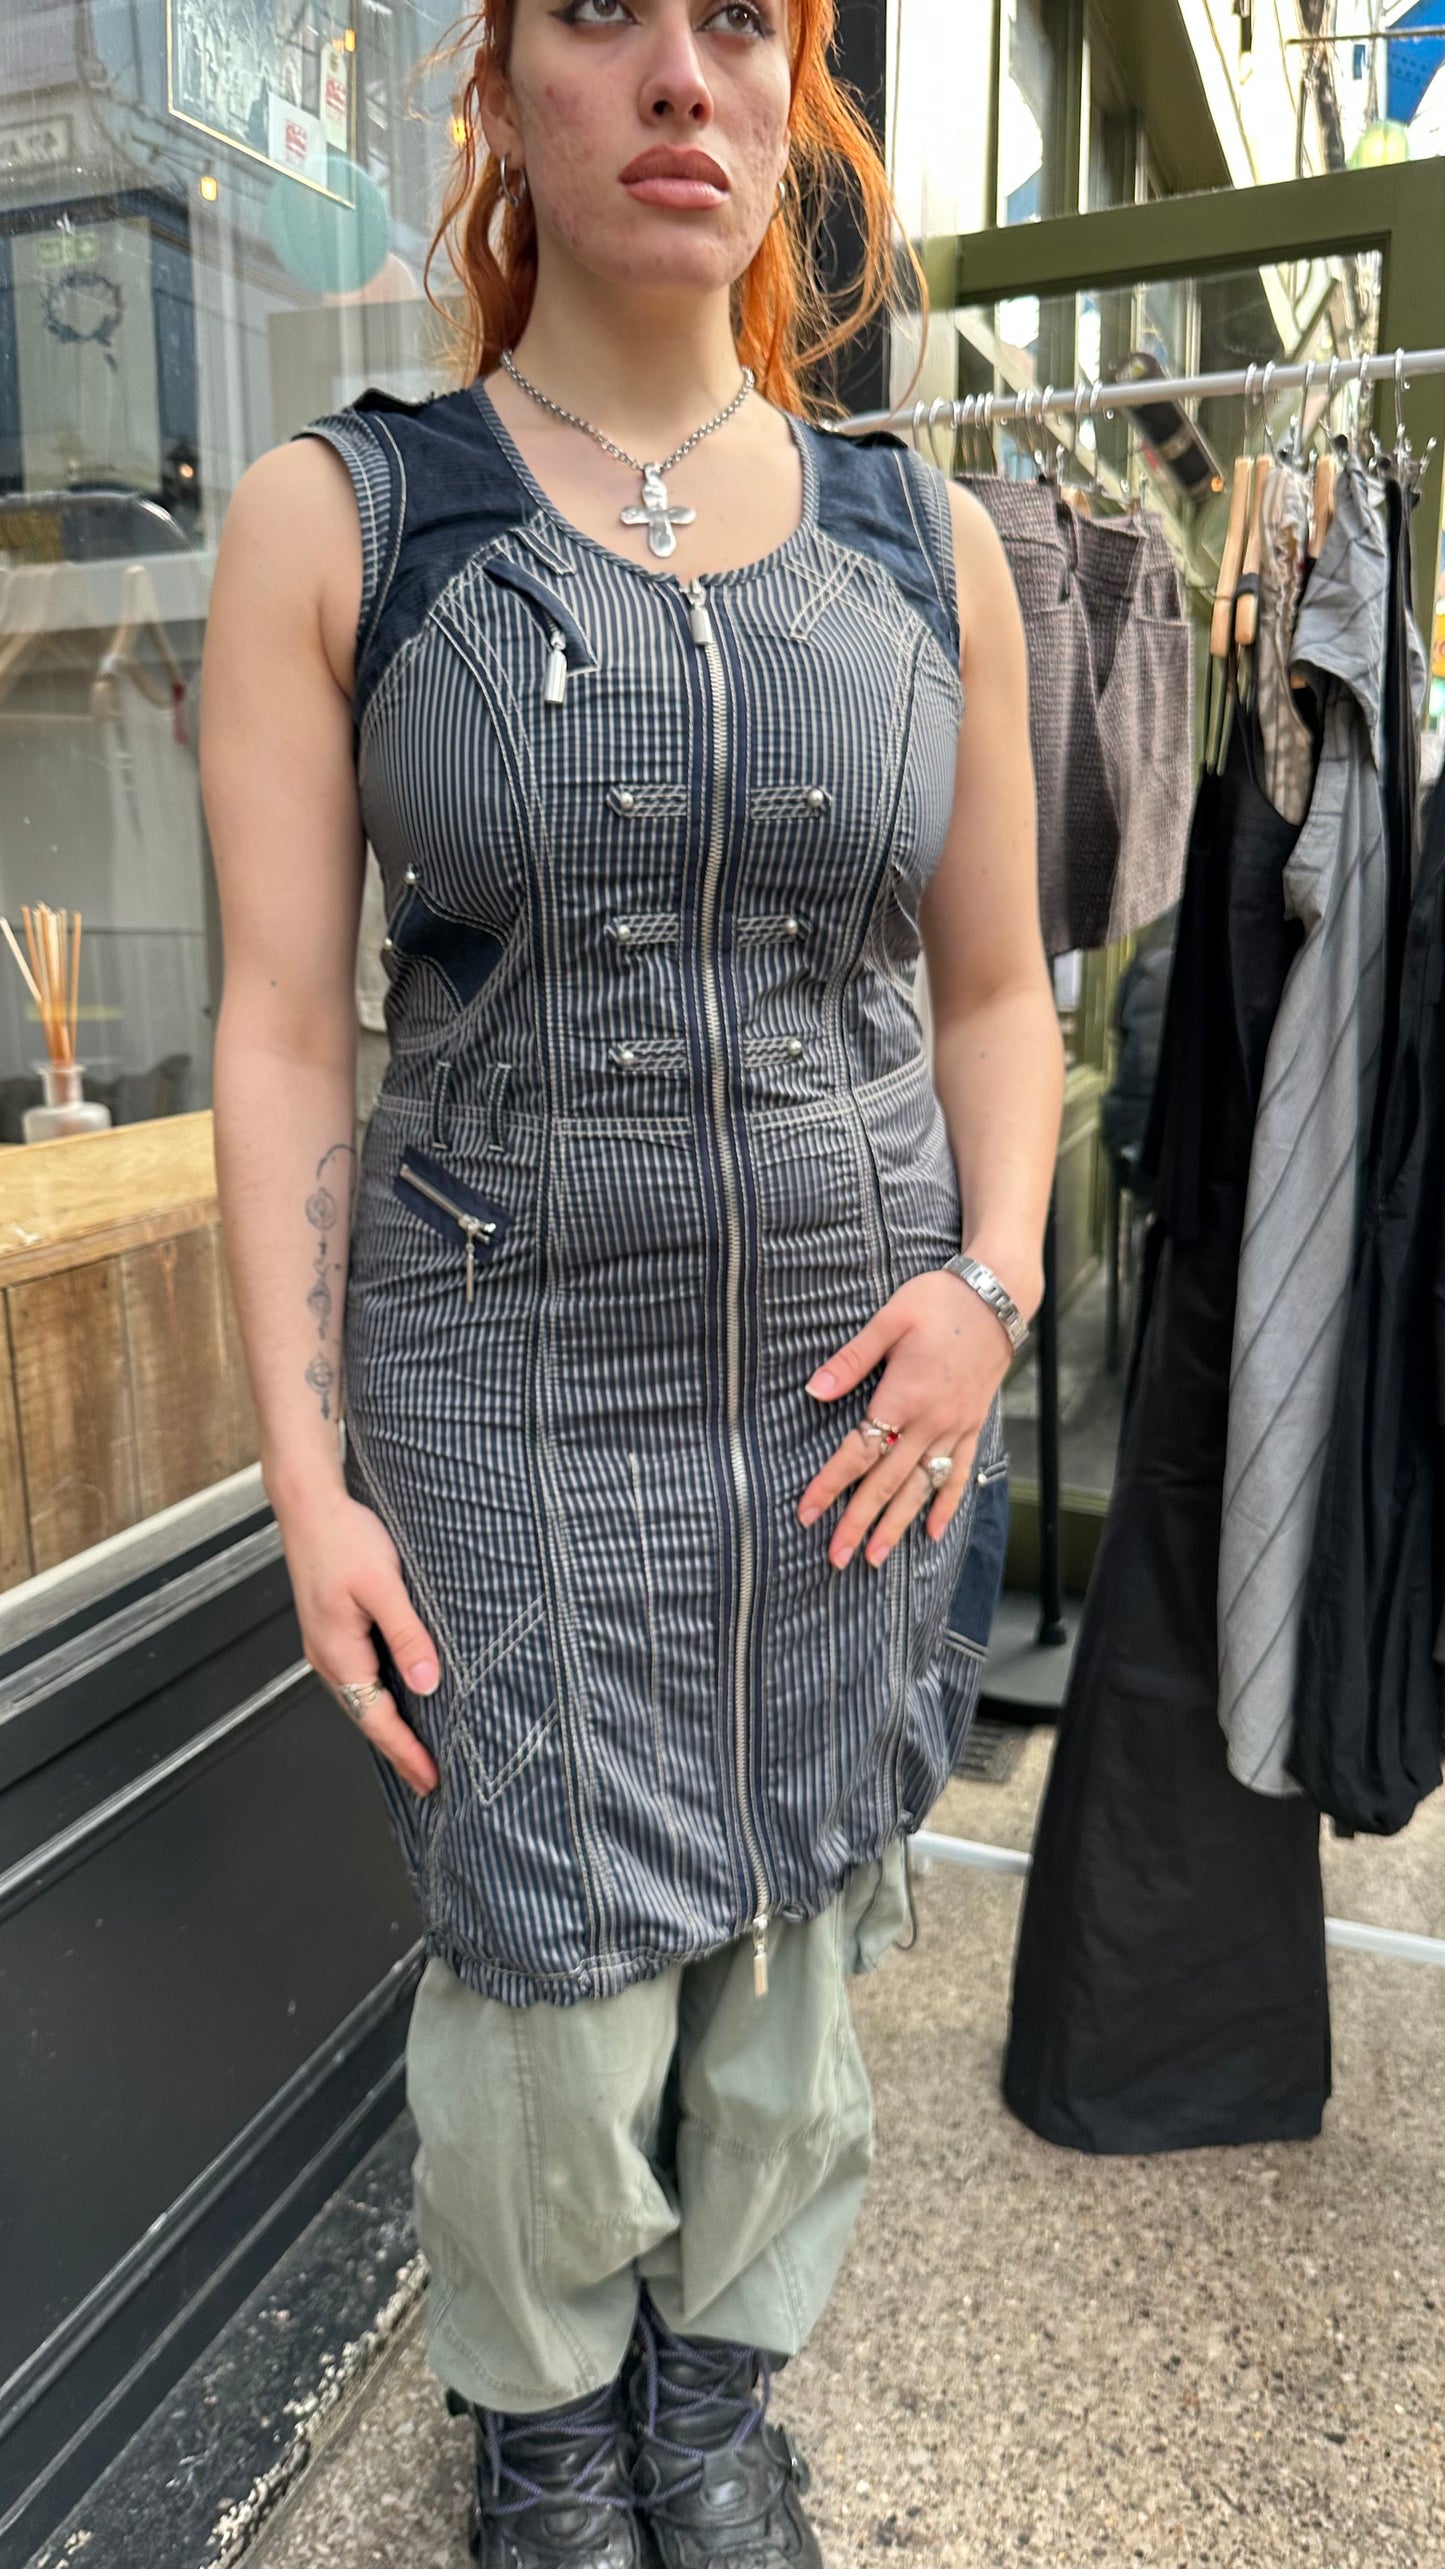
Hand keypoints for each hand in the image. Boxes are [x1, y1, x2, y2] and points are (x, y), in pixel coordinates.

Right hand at [272, 1482, 440, 1793]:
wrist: (309, 1504)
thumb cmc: (345, 1537)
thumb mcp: (385, 1584)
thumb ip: (407, 1634)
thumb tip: (428, 1682)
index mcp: (338, 1652)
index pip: (377, 1719)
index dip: (406, 1752)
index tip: (431, 1779)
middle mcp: (327, 1656)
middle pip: (366, 1717)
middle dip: (399, 1750)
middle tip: (431, 1779)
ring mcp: (325, 1644)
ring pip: (361, 1699)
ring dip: (389, 1726)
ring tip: (420, 1749)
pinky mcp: (330, 1630)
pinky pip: (358, 1676)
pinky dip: (380, 1698)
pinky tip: (400, 1698)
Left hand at [797, 1269, 1011, 1568]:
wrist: (999, 1296)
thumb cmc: (939, 1301)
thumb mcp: (889, 1319)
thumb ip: (852, 1360)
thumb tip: (815, 1391)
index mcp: (905, 1396)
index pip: (860, 1451)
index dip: (830, 1484)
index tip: (806, 1513)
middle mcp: (931, 1422)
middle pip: (887, 1482)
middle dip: (859, 1521)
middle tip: (836, 1558)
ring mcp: (955, 1428)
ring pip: (921, 1487)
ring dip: (897, 1524)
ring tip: (875, 1558)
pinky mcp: (972, 1426)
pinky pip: (958, 1473)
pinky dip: (946, 1504)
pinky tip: (933, 1533)